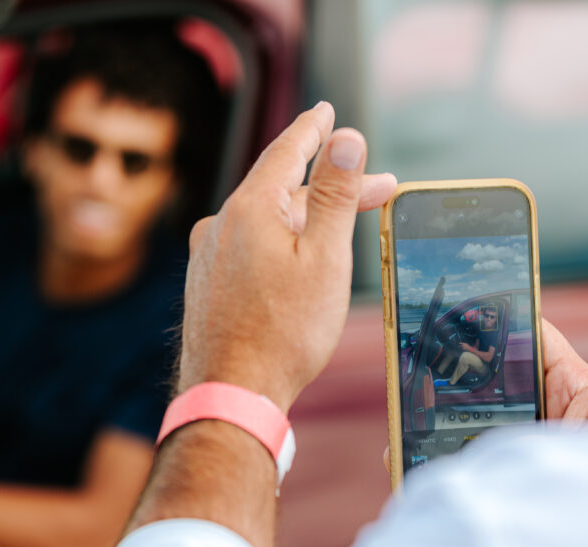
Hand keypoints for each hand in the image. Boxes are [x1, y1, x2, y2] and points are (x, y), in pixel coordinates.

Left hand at [177, 102, 396, 412]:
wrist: (230, 394)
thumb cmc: (283, 334)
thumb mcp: (325, 258)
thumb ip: (337, 194)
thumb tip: (346, 138)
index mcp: (250, 209)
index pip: (288, 150)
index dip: (314, 129)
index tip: (327, 112)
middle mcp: (221, 224)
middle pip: (284, 189)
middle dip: (333, 188)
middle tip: (380, 190)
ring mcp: (209, 255)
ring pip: (267, 221)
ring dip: (307, 220)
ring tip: (344, 232)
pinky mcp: (206, 283)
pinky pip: (249, 246)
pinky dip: (280, 243)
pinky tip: (298, 261)